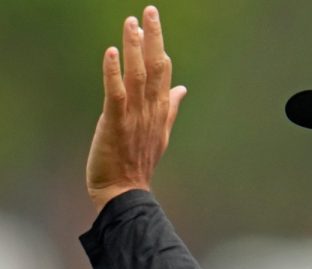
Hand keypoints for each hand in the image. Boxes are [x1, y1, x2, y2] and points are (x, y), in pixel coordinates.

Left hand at [86, 6, 186, 211]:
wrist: (125, 191)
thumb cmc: (138, 163)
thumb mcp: (160, 134)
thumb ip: (170, 108)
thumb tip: (182, 89)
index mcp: (160, 111)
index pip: (164, 72)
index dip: (160, 46)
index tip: (154, 23)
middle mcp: (150, 110)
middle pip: (156, 68)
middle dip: (153, 38)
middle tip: (149, 11)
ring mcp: (134, 116)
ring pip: (137, 76)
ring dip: (135, 48)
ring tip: (131, 23)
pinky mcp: (115, 123)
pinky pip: (116, 94)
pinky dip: (113, 73)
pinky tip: (111, 53)